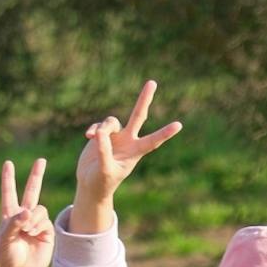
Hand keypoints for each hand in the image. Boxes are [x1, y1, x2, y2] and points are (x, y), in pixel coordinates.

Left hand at [0, 159, 52, 266]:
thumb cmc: (9, 256)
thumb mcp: (6, 238)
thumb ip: (15, 222)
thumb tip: (28, 211)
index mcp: (10, 214)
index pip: (9, 192)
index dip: (8, 178)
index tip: (8, 164)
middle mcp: (24, 215)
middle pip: (32, 191)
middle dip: (37, 175)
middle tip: (42, 160)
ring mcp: (37, 223)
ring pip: (39, 209)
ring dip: (33, 219)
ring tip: (27, 232)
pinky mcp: (47, 230)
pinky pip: (45, 220)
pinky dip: (38, 226)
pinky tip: (33, 235)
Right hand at [75, 78, 183, 207]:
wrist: (91, 184)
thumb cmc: (102, 182)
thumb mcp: (104, 170)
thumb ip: (104, 151)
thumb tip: (100, 132)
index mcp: (135, 152)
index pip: (152, 141)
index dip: (164, 133)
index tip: (179, 125)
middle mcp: (128, 141)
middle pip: (138, 116)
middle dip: (144, 99)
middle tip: (152, 82)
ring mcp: (116, 136)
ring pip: (111, 121)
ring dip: (102, 128)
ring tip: (92, 138)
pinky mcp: (102, 134)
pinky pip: (99, 125)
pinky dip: (93, 129)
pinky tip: (87, 136)